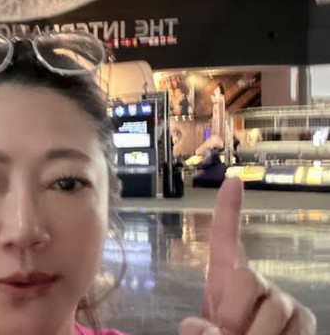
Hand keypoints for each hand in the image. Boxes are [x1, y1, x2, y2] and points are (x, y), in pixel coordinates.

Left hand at [179, 178, 316, 334]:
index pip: (224, 240)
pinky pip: (296, 331)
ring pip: (273, 309)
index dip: (227, 210)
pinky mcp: (305, 321)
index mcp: (224, 282)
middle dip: (233, 313)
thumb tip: (207, 330)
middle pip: (247, 277)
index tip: (233, 181)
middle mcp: (257, 284)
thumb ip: (196, 330)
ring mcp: (284, 302)